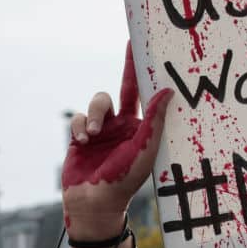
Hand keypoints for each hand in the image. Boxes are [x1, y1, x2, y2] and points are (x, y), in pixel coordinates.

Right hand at [62, 42, 173, 239]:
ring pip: (98, 101)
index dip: (151, 75)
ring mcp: (101, 128)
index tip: (158, 51)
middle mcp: (123, 123)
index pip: (149, 94)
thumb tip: (168, 91)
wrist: (94, 203)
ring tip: (94, 134)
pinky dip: (80, 125)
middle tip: (132, 44)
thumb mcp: (145, 150)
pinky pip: (78, 118)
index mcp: (141, 126)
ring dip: (95, 113)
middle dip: (129, 65)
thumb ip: (155, 120)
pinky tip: (83, 141)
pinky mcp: (80, 135)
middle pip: (126, 85)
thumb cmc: (125, 180)